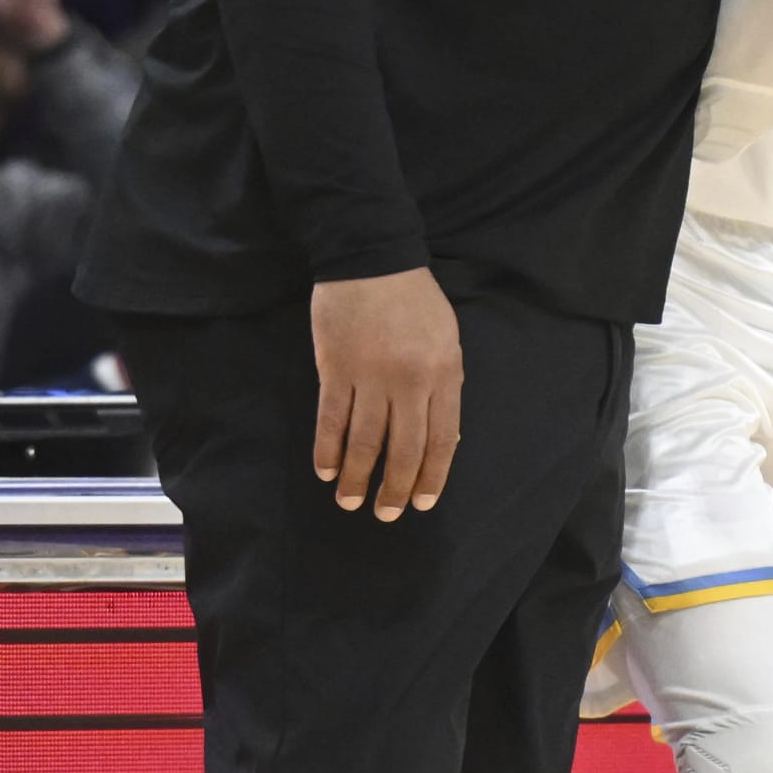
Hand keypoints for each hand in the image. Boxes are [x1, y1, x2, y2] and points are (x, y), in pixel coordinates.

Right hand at [312, 265, 462, 519]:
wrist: (372, 258)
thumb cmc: (414, 301)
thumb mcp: (447, 340)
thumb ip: (445, 386)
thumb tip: (441, 439)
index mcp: (444, 373)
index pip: (442, 439)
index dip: (432, 475)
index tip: (422, 502)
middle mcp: (410, 380)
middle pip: (404, 448)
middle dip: (395, 488)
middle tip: (386, 515)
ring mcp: (371, 375)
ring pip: (365, 440)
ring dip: (356, 476)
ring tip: (349, 501)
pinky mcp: (336, 368)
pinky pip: (332, 419)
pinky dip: (328, 449)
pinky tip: (326, 470)